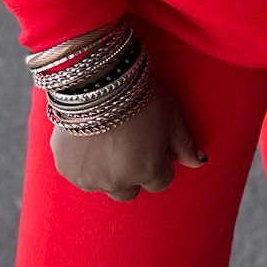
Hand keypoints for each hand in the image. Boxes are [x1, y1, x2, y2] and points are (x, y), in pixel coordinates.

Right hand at [51, 81, 204, 201]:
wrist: (96, 76)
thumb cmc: (140, 93)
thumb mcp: (172, 114)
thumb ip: (185, 143)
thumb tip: (200, 163)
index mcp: (148, 171)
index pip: (161, 181)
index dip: (159, 161)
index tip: (152, 142)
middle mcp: (119, 181)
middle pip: (130, 190)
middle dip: (132, 173)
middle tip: (128, 143)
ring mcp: (90, 177)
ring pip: (103, 185)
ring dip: (106, 171)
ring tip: (106, 139)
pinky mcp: (66, 168)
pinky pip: (78, 174)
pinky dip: (83, 162)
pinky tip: (86, 138)